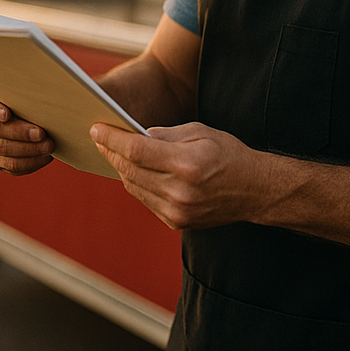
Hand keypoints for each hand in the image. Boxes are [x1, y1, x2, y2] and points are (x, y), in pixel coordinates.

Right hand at [0, 80, 54, 174]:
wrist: (31, 106)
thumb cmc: (26, 85)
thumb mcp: (21, 78)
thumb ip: (22, 80)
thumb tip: (43, 84)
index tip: (7, 114)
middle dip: (20, 132)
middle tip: (41, 133)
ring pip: (2, 150)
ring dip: (28, 149)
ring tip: (48, 146)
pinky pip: (11, 165)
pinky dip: (30, 161)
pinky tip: (45, 156)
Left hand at [90, 122, 267, 228]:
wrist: (253, 191)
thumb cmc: (228, 154)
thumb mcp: (200, 131)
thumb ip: (165, 134)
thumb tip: (136, 134)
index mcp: (186, 164)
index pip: (136, 150)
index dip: (111, 138)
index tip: (95, 128)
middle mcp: (178, 191)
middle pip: (129, 169)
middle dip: (110, 151)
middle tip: (99, 137)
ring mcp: (176, 211)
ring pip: (133, 186)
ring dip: (120, 167)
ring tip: (113, 151)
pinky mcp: (175, 222)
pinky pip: (145, 199)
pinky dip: (136, 183)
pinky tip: (134, 170)